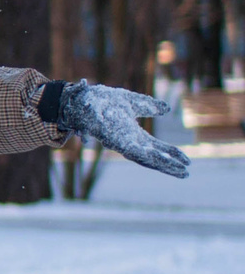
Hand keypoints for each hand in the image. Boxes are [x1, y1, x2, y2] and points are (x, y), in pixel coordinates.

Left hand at [54, 81, 189, 178]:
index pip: (156, 147)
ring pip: (149, 160)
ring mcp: (125, 145)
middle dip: (170, 165)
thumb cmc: (105, 100)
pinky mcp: (120, 145)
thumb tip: (166, 108)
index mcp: (133, 134)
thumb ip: (150, 106)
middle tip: (186, 173)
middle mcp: (130, 142)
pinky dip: (155, 161)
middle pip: (154, 158)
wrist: (87, 100)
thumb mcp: (134, 102)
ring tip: (183, 173)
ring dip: (166, 167)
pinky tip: (168, 165)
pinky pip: (140, 156)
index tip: (186, 159)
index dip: (170, 153)